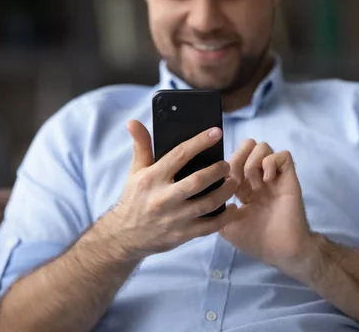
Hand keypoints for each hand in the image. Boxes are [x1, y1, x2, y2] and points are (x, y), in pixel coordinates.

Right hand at [99, 120, 238, 261]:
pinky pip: (209, 226)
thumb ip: (141, 146)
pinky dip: (224, 217)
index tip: (216, 132)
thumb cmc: (134, 199)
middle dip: (217, 170)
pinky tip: (233, 207)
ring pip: (207, 204)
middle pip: (197, 181)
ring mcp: (173, 218)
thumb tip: (133, 122)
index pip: (179, 155)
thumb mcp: (135, 172)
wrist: (125, 236)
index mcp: (152, 178)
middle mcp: (163, 198)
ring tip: (233, 182)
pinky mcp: (182, 235)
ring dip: (225, 192)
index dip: (200, 142)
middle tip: (227, 165)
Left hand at [220, 140, 313, 271]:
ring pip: (263, 147)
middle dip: (239, 156)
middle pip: (248, 147)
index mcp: (245, 188)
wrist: (280, 250)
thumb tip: (206, 196)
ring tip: (254, 183)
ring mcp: (274, 177)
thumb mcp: (226, 226)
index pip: (233, 161)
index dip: (226, 167)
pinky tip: (266, 180)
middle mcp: (259, 179)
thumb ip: (216, 209)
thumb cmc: (255, 239)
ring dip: (253, 161)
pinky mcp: (289, 178)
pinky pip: (283, 155)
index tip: (226, 185)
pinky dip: (271, 163)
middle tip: (238, 178)